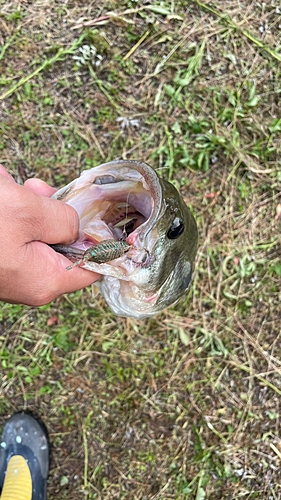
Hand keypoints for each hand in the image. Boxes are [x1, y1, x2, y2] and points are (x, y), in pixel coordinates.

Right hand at [0, 164, 100, 305]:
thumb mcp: (28, 212)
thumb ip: (65, 221)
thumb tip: (79, 227)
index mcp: (44, 280)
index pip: (93, 267)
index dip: (107, 243)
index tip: (117, 221)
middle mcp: (29, 279)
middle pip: (63, 243)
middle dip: (53, 211)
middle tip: (37, 191)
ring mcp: (11, 266)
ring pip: (37, 229)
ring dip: (27, 203)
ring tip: (7, 187)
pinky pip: (16, 227)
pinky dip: (11, 206)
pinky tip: (0, 189)